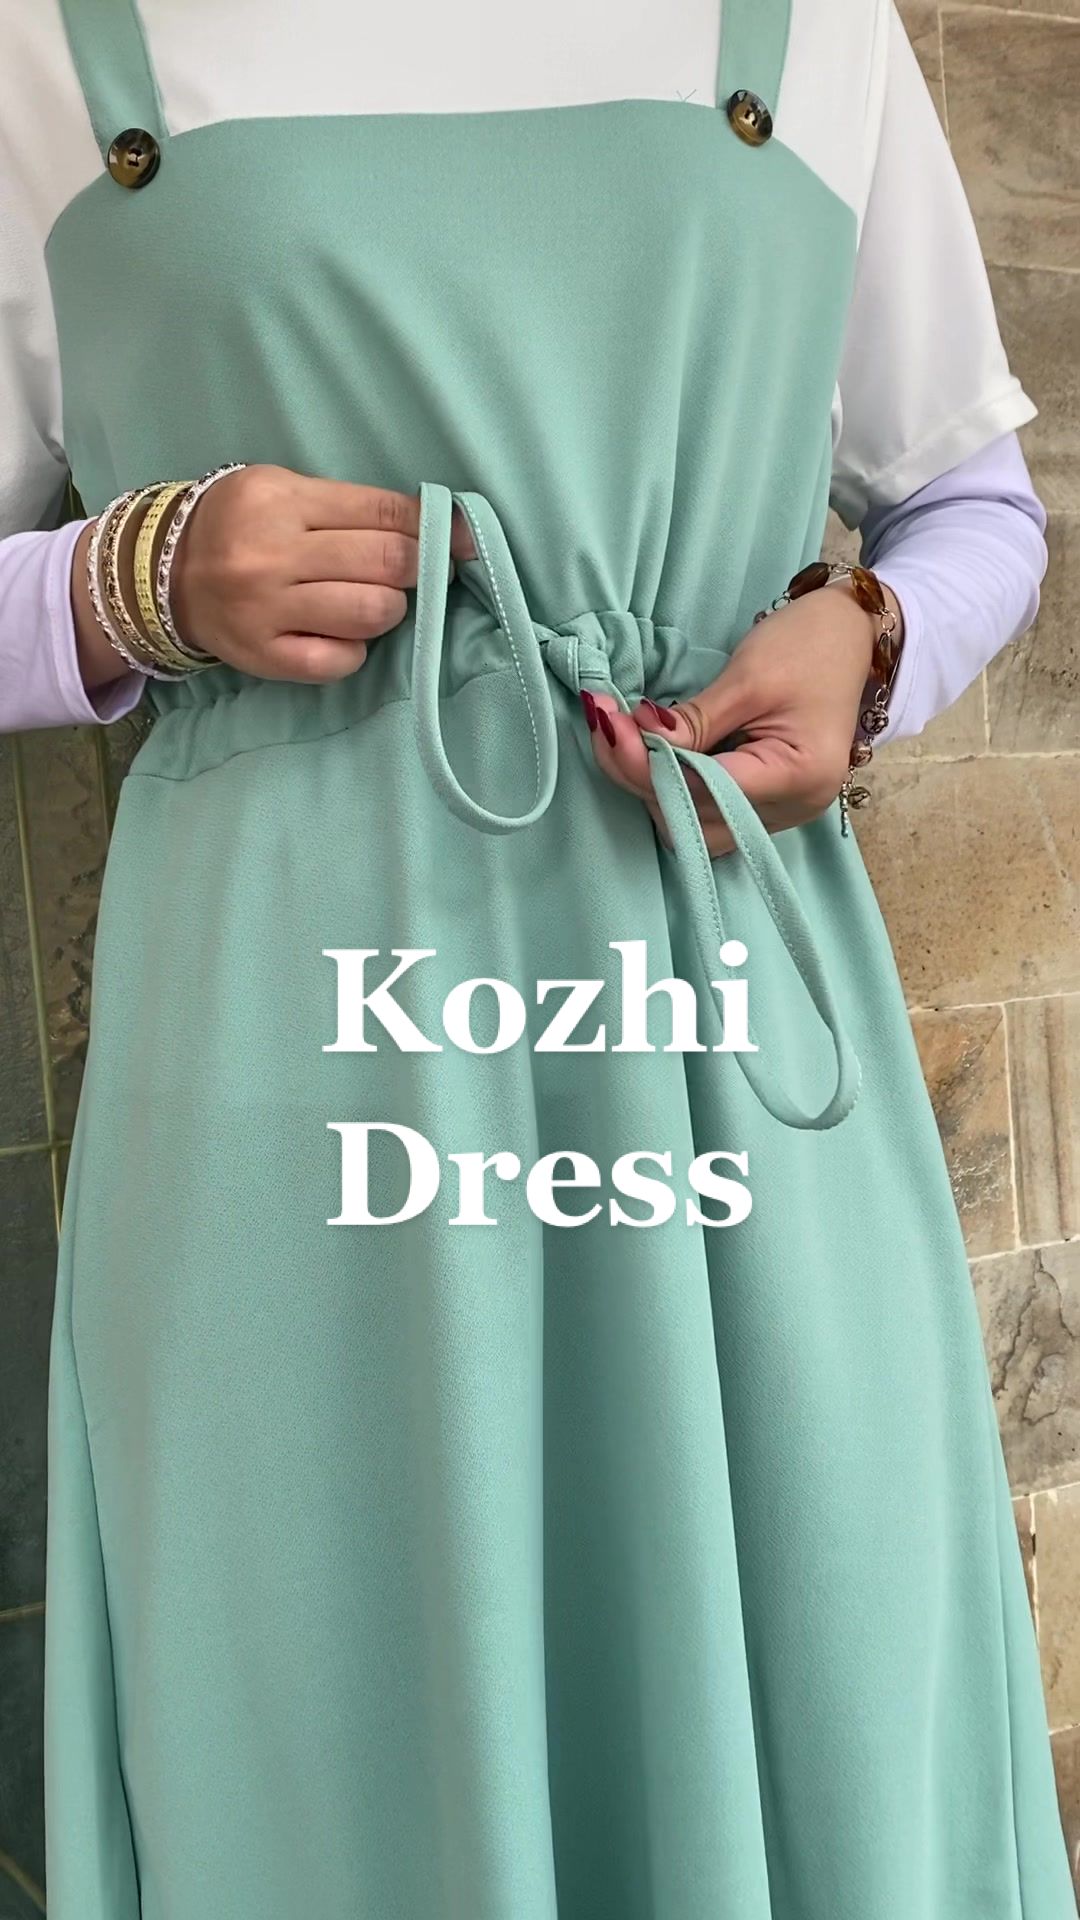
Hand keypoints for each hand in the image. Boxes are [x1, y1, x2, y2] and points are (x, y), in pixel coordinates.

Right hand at [73, 465, 478, 690]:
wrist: (162, 574)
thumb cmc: (240, 525)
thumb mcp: (283, 491)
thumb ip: (350, 507)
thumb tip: (437, 525)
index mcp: (282, 502)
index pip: (384, 514)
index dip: (435, 527)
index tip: (463, 538)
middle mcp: (273, 555)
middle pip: (389, 563)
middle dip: (421, 567)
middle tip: (421, 570)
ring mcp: (267, 610)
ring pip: (372, 613)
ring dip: (389, 608)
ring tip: (372, 600)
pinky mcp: (265, 657)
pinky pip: (340, 661)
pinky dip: (354, 649)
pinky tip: (341, 633)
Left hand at [582, 581, 901, 855]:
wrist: (856, 637)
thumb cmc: (810, 646)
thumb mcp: (747, 678)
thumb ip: (691, 722)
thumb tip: (632, 740)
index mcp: (796, 776)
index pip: (701, 790)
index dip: (644, 764)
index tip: (606, 723)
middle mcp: (791, 810)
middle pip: (691, 822)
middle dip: (641, 778)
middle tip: (606, 726)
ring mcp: (781, 814)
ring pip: (694, 827)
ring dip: (652, 787)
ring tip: (623, 738)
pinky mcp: (768, 804)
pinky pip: (709, 814)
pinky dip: (675, 788)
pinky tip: (654, 753)